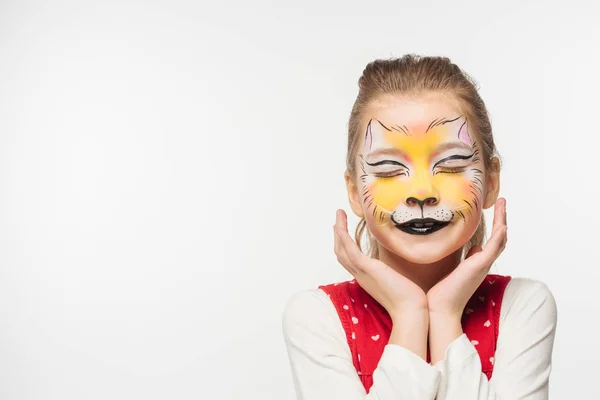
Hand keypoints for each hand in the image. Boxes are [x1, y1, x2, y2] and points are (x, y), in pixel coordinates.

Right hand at [333, 209, 427, 316]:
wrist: (410, 310)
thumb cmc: (408, 298)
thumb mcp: (397, 280)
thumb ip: (393, 270)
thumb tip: (399, 262)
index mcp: (366, 277)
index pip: (349, 258)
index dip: (343, 243)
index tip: (343, 230)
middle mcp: (360, 275)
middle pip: (341, 252)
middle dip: (338, 234)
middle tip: (338, 217)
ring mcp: (362, 272)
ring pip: (342, 249)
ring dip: (338, 230)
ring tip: (339, 213)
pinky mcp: (368, 269)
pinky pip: (350, 251)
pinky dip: (343, 238)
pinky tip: (340, 227)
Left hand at [427, 198, 507, 318]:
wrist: (440, 308)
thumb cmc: (443, 292)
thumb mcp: (455, 269)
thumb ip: (466, 258)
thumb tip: (474, 246)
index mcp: (478, 263)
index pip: (491, 241)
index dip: (495, 225)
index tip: (492, 208)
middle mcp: (483, 263)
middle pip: (499, 238)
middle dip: (502, 218)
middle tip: (501, 200)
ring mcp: (483, 265)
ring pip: (499, 240)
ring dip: (502, 220)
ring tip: (501, 204)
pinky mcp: (479, 267)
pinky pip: (493, 249)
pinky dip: (499, 237)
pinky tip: (502, 225)